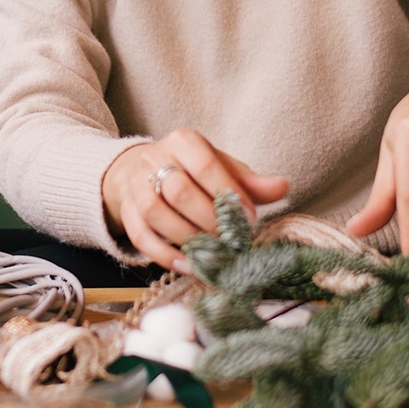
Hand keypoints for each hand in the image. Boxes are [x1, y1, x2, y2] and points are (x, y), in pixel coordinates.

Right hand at [102, 129, 290, 272]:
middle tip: (232, 239)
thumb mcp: (222, 168)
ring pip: (155, 213)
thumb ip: (250, 181)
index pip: (204, 164)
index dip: (227, 192)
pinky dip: (164, 254)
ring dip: (187, 237)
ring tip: (212, 253)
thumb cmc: (193, 171)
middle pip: (178, 191)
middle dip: (208, 219)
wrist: (146, 171)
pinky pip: (140, 236)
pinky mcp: (126, 211)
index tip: (249, 217)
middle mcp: (154, 159)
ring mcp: (135, 186)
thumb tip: (282, 187)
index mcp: (183, 142)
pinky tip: (188, 265)